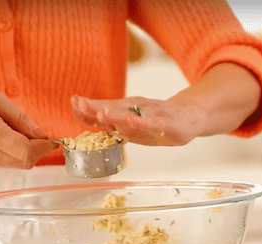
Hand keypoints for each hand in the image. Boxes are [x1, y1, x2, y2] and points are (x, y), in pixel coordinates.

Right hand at [0, 89, 57, 168]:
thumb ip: (20, 118)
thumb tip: (41, 134)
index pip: (26, 150)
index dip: (44, 147)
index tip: (51, 139)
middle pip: (25, 162)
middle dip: (39, 151)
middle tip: (40, 136)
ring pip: (18, 165)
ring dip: (28, 153)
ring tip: (22, 134)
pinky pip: (7, 162)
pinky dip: (15, 154)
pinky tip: (9, 139)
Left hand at [69, 95, 203, 146]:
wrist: (189, 117)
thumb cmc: (158, 120)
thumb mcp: (132, 120)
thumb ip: (112, 120)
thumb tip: (87, 115)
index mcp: (126, 111)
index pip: (103, 109)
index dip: (87, 109)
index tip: (73, 102)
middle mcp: (136, 110)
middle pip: (114, 110)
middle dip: (96, 108)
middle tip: (80, 103)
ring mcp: (151, 116)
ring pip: (132, 116)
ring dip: (116, 115)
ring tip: (102, 113)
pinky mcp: (166, 123)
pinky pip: (153, 124)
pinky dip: (142, 123)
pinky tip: (133, 122)